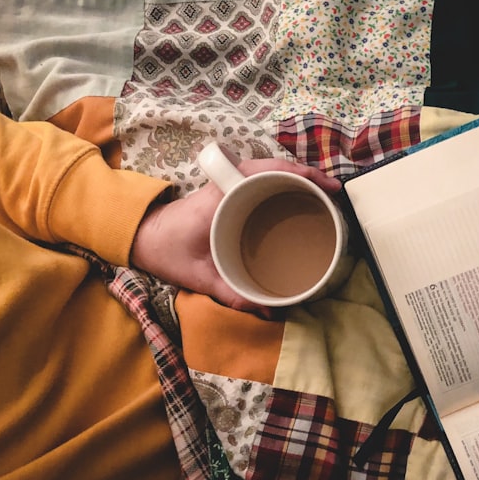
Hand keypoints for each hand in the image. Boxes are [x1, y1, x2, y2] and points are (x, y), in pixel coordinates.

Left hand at [130, 156, 341, 315]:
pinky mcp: (231, 193)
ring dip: (301, 181)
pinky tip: (302, 202)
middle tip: (336, 196)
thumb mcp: (199, 276)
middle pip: (278, 168)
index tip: (329, 188)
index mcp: (223, 195)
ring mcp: (231, 186)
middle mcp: (230, 184)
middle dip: (311, 177)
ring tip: (327, 198)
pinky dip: (287, 186)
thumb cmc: (168, 251)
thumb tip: (271, 311)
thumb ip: (232, 294)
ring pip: (273, 173)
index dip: (302, 174)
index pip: (269, 170)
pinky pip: (264, 181)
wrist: (142, 237)